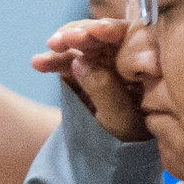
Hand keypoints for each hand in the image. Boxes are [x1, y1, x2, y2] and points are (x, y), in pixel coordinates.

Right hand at [32, 18, 146, 141]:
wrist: (112, 153)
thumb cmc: (126, 139)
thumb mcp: (120, 120)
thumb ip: (103, 90)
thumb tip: (80, 60)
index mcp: (145, 65)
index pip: (133, 38)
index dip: (113, 30)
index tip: (97, 31)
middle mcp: (125, 57)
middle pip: (104, 36)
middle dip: (84, 33)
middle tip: (64, 38)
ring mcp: (102, 62)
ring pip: (83, 44)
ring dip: (64, 43)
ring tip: (50, 47)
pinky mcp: (82, 69)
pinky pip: (67, 59)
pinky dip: (53, 59)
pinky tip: (38, 62)